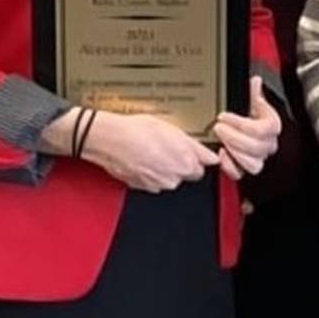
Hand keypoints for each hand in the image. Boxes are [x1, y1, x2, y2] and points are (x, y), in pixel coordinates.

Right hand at [82, 112, 219, 192]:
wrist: (109, 140)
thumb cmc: (137, 130)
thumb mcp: (172, 130)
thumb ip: (194, 147)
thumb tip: (209, 156)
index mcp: (186, 162)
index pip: (207, 165)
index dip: (200, 156)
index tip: (197, 151)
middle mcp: (175, 177)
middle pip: (190, 173)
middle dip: (184, 163)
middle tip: (171, 147)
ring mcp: (159, 184)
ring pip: (172, 178)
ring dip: (167, 168)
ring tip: (153, 150)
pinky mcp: (145, 188)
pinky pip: (156, 182)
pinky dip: (153, 173)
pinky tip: (144, 158)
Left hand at [211, 76, 280, 179]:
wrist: (244, 129)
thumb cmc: (249, 115)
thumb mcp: (250, 101)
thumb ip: (254, 92)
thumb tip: (256, 81)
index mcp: (272, 126)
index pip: (266, 128)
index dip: (242, 123)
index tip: (224, 116)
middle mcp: (268, 144)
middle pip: (258, 147)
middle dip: (234, 136)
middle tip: (218, 127)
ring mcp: (258, 158)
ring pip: (254, 164)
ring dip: (235, 152)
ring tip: (221, 140)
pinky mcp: (245, 168)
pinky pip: (241, 174)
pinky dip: (230, 166)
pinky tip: (222, 154)